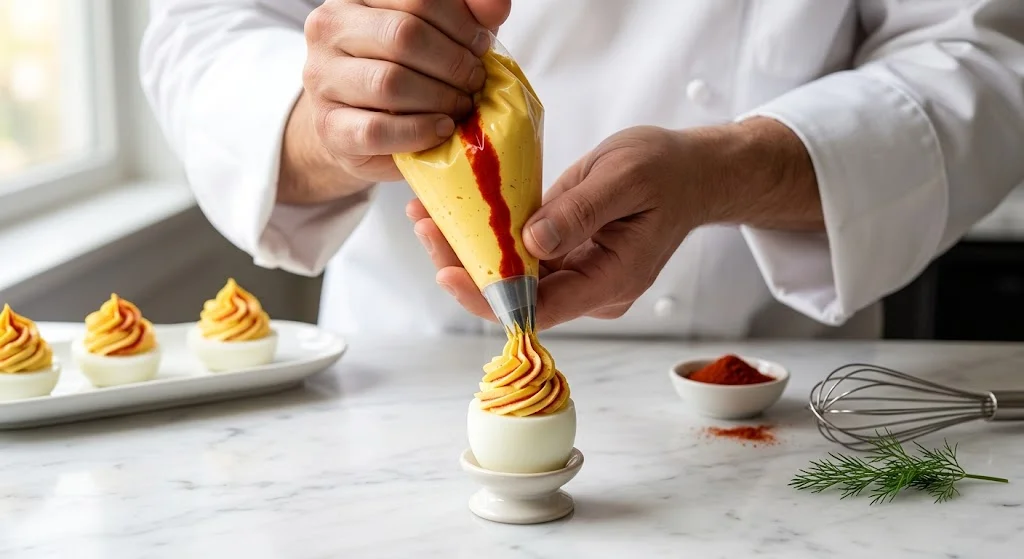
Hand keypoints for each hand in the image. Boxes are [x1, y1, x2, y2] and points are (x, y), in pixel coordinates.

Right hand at [279, 0, 509, 203]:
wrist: (359, 132)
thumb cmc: (408, 76)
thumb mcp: (442, 38)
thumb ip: (468, 16)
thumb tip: (496, 4)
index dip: (460, 22)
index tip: (480, 45)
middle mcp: (330, 29)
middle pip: (404, 35)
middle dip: (453, 62)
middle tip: (475, 82)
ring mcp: (322, 78)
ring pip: (389, 82)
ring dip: (440, 98)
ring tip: (461, 107)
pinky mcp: (329, 127)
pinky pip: (378, 129)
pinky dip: (420, 131)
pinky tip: (441, 129)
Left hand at [408, 118, 820, 329]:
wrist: (692, 172)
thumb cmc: (666, 171)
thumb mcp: (624, 178)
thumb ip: (579, 213)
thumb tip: (531, 243)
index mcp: (609, 282)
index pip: (538, 308)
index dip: (489, 297)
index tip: (447, 272)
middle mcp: (589, 290)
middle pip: (516, 296)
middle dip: (465, 267)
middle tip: (424, 227)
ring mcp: (577, 277)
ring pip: (512, 277)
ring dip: (468, 250)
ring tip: (426, 215)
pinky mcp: (565, 258)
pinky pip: (519, 256)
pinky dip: (487, 236)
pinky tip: (454, 211)